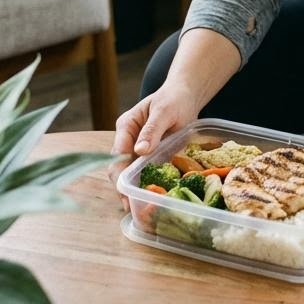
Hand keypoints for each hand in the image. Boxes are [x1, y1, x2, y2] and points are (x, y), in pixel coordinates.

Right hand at [109, 79, 201, 210]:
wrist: (186, 95)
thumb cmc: (174, 98)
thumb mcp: (164, 111)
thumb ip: (152, 129)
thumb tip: (138, 151)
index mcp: (126, 126)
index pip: (117, 154)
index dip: (120, 174)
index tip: (126, 192)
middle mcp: (127, 139)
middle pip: (119, 168)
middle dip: (124, 187)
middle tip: (132, 206)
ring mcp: (137, 148)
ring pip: (130, 173)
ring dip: (134, 188)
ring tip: (141, 208)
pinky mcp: (150, 155)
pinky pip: (145, 172)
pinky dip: (147, 184)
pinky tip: (154, 197)